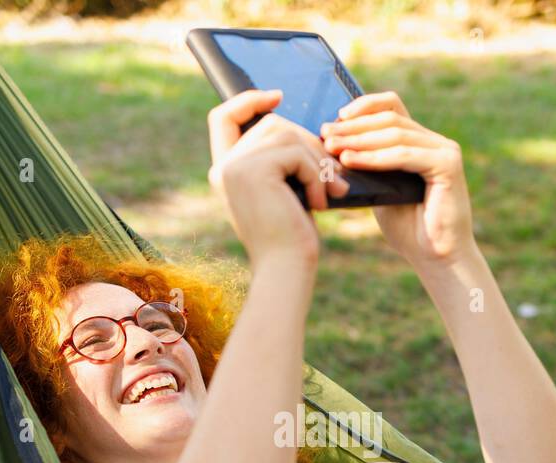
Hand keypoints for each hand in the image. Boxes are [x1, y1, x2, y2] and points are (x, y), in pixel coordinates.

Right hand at [207, 88, 349, 270]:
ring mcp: (234, 167)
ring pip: (286, 135)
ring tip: (330, 191)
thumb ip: (281, 163)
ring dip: (316, 161)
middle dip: (308, 142)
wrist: (285, 271)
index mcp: (224, 171)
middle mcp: (223, 167)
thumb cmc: (291, 240)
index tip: (278, 97)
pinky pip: (295, 153)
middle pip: (271, 124)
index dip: (248, 100)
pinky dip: (315, 175)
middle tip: (332, 172)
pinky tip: (321, 204)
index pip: (222, 117)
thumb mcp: (283, 194)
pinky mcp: (253, 171)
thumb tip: (306, 132)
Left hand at [320, 91, 474, 266]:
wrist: (436, 258)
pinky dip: (374, 157)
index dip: (363, 107)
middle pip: (389, 118)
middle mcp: (435, 141)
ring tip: (331, 148)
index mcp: (420, 143)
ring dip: (358, 140)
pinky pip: (404, 155)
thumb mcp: (380, 191)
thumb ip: (368, 167)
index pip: (392, 107)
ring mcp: (445, 150)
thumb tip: (332, 147)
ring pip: (394, 134)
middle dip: (353, 126)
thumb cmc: (409, 229)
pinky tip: (350, 161)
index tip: (335, 119)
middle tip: (325, 135)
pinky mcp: (448, 165)